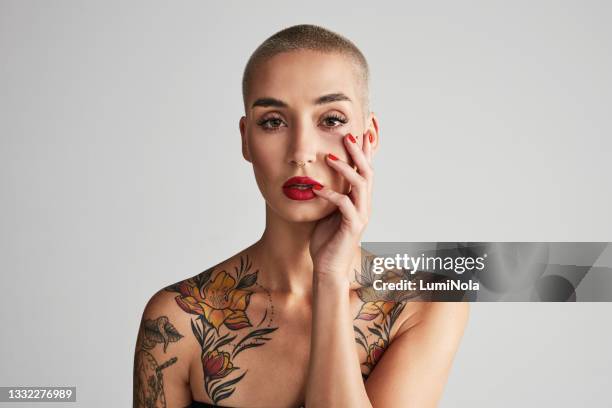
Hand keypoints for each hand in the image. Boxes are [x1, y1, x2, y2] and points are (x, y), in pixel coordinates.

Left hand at [309, 130, 373, 280]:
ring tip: (331, 157)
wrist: (328, 268)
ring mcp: (360, 216)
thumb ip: (328, 195)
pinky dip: (330, 194)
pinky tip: (316, 188)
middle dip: (359, 153)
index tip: (359, 132)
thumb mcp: (326, 212)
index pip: (365, 171)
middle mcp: (364, 206)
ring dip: (346, 169)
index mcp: (359, 201)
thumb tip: (317, 177)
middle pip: (368, 172)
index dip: (364, 152)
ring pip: (361, 185)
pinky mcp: (352, 226)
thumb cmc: (326, 241)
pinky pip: (344, 204)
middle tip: (347, 136)